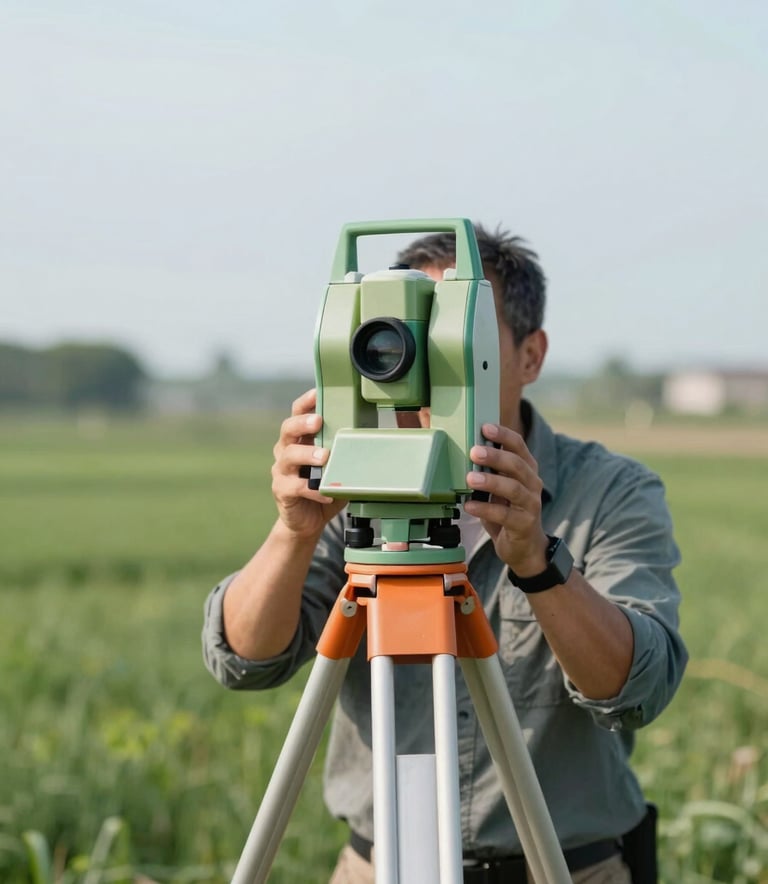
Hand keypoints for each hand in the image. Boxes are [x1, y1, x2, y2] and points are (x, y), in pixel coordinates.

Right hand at [271, 389, 346, 539]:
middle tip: (318, 421)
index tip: (317, 392)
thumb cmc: (324, 487)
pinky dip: (312, 490)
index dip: (305, 402)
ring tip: (324, 457)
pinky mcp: (282, 491)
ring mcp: (282, 471)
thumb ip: (346, 451)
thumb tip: (374, 437)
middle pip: (287, 429)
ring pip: (289, 456)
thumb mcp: (338, 466)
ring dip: (307, 454)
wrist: (307, 521)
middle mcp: (286, 450)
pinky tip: (325, 493)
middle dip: (302, 423)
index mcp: (300, 439)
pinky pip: (294, 487)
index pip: (297, 413)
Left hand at [464, 423, 548, 575]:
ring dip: (491, 481)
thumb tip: (459, 449)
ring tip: (470, 478)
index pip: (519, 446)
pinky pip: (505, 515)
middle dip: (495, 456)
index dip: (503, 435)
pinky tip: (469, 506)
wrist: (525, 547)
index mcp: (526, 469)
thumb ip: (487, 470)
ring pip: (514, 488)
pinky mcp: (524, 524)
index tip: (485, 427)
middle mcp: (532, 484)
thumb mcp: (498, 487)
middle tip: (474, 451)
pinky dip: (486, 508)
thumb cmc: (507, 510)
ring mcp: (531, 504)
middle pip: (517, 465)